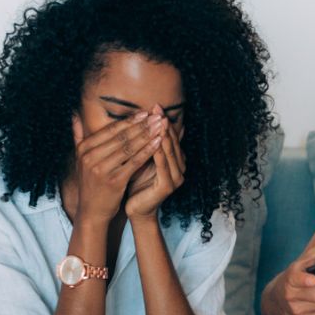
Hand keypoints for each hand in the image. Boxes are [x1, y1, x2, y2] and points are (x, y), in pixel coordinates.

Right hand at [72, 111, 163, 223]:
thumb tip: (74, 115)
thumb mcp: (80, 160)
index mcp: (83, 148)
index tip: (145, 113)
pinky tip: (158, 144)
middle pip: (121, 137)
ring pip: (129, 148)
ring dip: (147, 136)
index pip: (110, 130)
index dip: (129, 121)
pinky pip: (134, 162)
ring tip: (160, 127)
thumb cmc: (91, 184)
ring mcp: (101, 169)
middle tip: (157, 117)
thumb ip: (78, 137)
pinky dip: (147, 151)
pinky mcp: (114, 181)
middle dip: (141, 125)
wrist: (92, 211)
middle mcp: (90, 157)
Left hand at [125, 105, 185, 220]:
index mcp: (174, 160)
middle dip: (164, 125)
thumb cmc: (136, 182)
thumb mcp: (141, 158)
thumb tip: (141, 122)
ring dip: (164, 136)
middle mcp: (179, 168)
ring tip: (158, 122)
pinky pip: (163, 166)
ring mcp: (175, 178)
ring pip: (169, 152)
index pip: (170, 137)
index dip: (163, 121)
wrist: (136, 209)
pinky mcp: (167, 187)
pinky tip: (153, 143)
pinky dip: (159, 154)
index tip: (155, 106)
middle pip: (171, 142)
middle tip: (158, 109)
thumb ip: (145, 143)